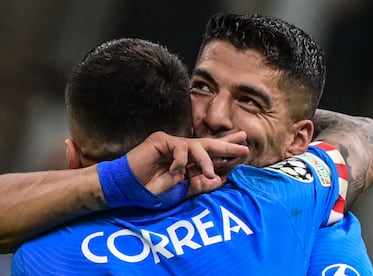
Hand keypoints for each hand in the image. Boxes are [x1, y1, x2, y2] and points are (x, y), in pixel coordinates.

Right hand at [127, 131, 247, 195]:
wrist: (129, 189)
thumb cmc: (151, 190)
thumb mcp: (180, 192)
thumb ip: (198, 185)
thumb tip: (220, 181)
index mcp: (188, 162)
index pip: (210, 155)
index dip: (226, 153)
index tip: (243, 153)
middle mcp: (182, 152)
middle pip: (208, 145)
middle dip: (226, 146)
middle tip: (244, 145)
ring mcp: (172, 145)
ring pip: (196, 146)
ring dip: (206, 160)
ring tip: (211, 173)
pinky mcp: (161, 140)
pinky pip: (178, 147)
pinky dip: (180, 160)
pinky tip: (175, 172)